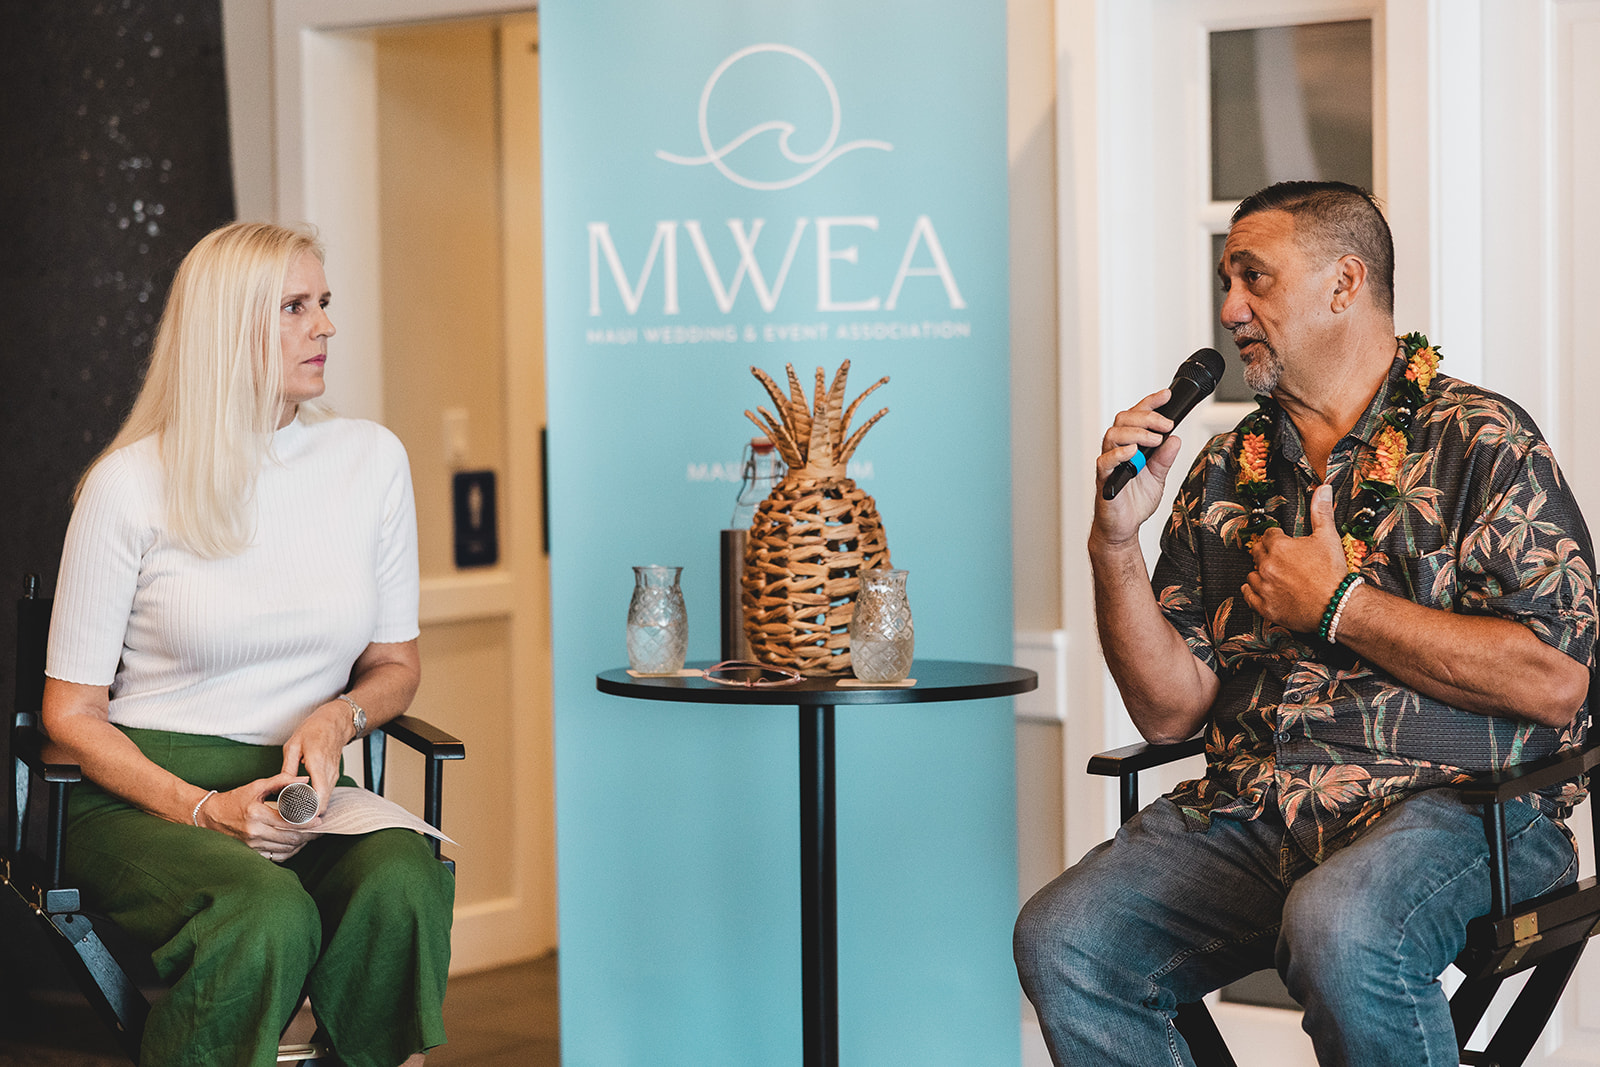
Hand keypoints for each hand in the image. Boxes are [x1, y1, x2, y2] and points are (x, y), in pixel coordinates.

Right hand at [194, 771, 319, 860]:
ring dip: (300, 844)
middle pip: (289, 838)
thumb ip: (281, 781)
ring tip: (310, 836)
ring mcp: (251, 845)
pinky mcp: (251, 852)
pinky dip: (288, 852)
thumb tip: (304, 780)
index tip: (319, 820)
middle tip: (319, 829)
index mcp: (256, 814)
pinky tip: (296, 844)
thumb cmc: (234, 800)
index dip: (306, 822)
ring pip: (284, 849)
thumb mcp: (257, 786)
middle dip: (307, 835)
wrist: (210, 816)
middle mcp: (254, 832)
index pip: (289, 822)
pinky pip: (275, 857)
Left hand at [280, 700, 352, 816]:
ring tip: (293, 813)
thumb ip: (288, 768)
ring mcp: (333, 774)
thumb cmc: (315, 729)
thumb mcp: (294, 745)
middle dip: (306, 813)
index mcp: (317, 763)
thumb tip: (282, 786)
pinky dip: (316, 801)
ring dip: (311, 808)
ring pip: (325, 800)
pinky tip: (302, 802)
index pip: (318, 794)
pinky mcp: (334, 776)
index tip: (293, 817)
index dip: (307, 810)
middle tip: (288, 820)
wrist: (336, 722)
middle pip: (322, 802)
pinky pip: (326, 794)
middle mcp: (329, 772)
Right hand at [1092, 388, 1183, 546]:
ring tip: (1154, 440)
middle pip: (1123, 419)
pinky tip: (1133, 452)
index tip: (1166, 396)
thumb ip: (1165, 458)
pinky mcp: (1103, 478)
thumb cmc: (1135, 501)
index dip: (1150, 403)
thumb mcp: (1158, 477)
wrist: (1123, 527)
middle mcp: (1117, 450)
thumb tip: (1176, 439)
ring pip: (1113, 434)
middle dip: (1147, 416)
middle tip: (1166, 424)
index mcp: (1131, 445)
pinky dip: (1119, 453)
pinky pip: (1104, 460)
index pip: (1137, 416)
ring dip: (1136, 432)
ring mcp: (1109, 463)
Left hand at [1242, 483, 1349, 631]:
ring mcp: (1264, 587)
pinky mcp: (1265, 607)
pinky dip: (1252, 592)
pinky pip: (1248, 596)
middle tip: (1280, 558)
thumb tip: (1322, 488)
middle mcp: (1267, 566)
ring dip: (1260, 573)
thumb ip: (1321, 512)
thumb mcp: (1328, 537)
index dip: (1278, 537)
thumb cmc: (1333, 572)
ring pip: (1252, 574)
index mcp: (1279, 547)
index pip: (1269, 535)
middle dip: (1267, 553)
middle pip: (1257, 553)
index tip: (1284, 541)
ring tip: (1275, 576)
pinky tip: (1260, 589)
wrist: (1338, 605)